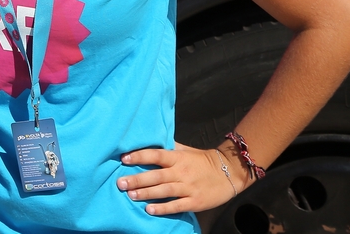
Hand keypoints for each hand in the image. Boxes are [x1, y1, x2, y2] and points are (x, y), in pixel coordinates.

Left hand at [117, 142, 249, 214]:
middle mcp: (181, 172)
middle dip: (137, 179)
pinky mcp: (195, 201)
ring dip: (146, 193)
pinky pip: (177, 205)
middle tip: (120, 183)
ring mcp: (188, 187)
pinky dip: (163, 208)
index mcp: (177, 157)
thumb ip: (168, 147)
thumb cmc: (203, 161)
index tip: (123, 158)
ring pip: (164, 190)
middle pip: (156, 175)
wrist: (229, 172)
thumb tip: (149, 139)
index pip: (155, 155)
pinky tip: (150, 210)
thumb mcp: (186, 150)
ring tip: (131, 195)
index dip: (139, 156)